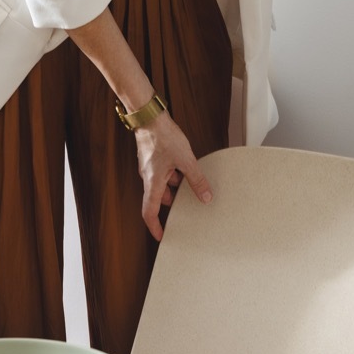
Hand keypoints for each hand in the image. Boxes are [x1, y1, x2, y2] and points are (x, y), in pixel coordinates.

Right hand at [133, 113, 212, 240]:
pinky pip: (162, 174)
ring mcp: (149, 168)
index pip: (149, 212)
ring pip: (161, 185)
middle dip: (171, 205)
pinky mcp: (152, 158)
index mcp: (153, 183)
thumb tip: (206, 196)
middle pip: (157, 199)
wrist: (150, 117)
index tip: (162, 236)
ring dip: (173, 188)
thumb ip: (196, 179)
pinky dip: (172, 176)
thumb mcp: (186, 160)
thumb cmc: (164, 137)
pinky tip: (184, 169)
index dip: (155, 226)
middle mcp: (148, 178)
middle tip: (183, 209)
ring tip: (189, 186)